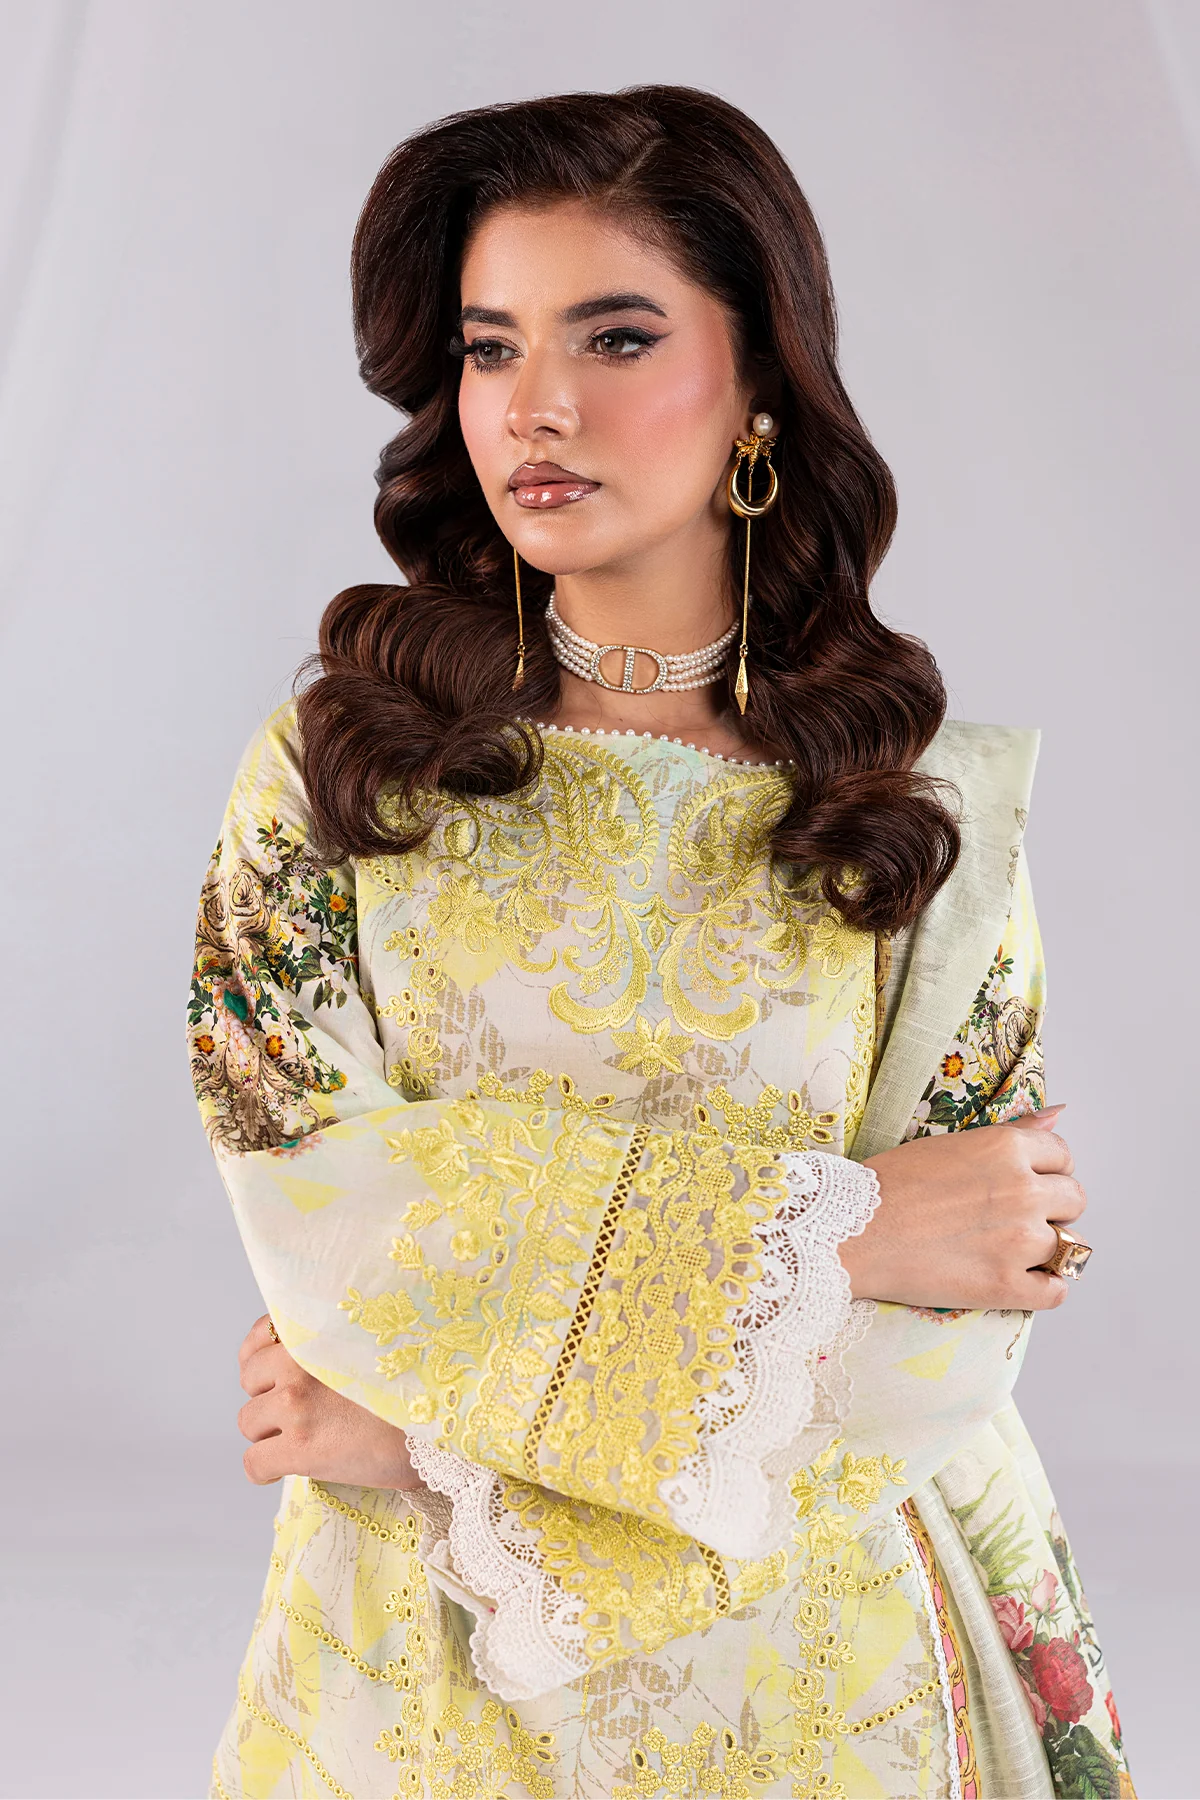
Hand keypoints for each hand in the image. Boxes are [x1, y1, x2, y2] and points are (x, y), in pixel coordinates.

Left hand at [237, 1315, 420, 1488]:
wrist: (439, 1432)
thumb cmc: (414, 1394)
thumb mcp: (370, 1349)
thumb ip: (331, 1346)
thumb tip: (298, 1361)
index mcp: (318, 1333)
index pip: (260, 1335)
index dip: (261, 1359)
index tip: (272, 1375)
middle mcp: (299, 1361)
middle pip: (249, 1381)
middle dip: (268, 1398)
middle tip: (300, 1412)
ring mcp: (296, 1404)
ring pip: (247, 1422)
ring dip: (270, 1434)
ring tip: (303, 1440)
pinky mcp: (298, 1447)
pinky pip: (253, 1463)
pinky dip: (266, 1469)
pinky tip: (287, 1468)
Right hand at [845, 1107, 1085, 1310]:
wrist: (852, 1231)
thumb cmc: (890, 1184)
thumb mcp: (951, 1143)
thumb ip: (1013, 1132)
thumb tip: (1058, 1114)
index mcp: (1007, 1148)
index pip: (1062, 1156)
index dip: (1046, 1172)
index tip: (1024, 1183)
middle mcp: (1023, 1189)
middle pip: (1074, 1200)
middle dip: (1051, 1208)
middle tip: (1012, 1218)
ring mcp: (1019, 1240)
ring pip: (1069, 1246)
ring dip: (1045, 1249)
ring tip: (1006, 1250)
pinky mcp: (1006, 1285)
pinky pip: (1056, 1291)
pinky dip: (1043, 1288)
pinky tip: (1018, 1281)